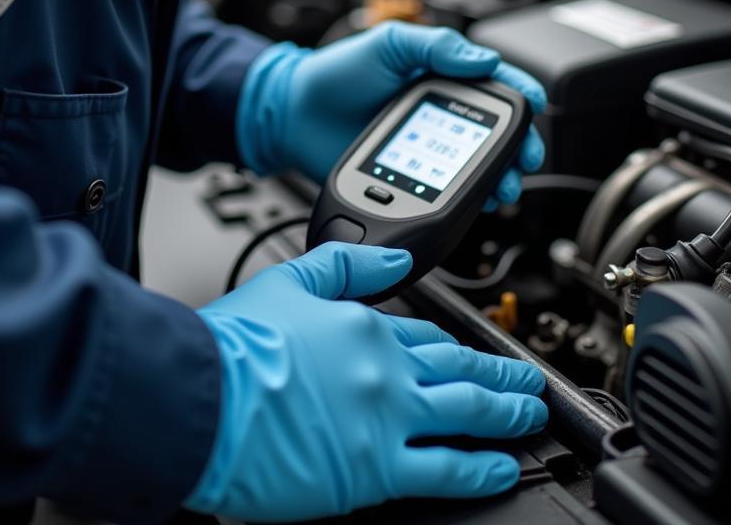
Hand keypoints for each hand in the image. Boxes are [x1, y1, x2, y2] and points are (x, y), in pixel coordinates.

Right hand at [186, 242, 546, 521]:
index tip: (473, 353)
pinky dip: (483, 469)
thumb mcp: (291, 278)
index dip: (454, 346)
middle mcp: (387, 370)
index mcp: (366, 325)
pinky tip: (503, 467)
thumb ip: (351, 261)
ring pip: (467, 416)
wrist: (200, 396)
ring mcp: (387, 420)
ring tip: (530, 417)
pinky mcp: (376, 470)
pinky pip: (447, 470)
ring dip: (506, 415)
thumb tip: (397, 259)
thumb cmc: (234, 344)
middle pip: (460, 373)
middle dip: (502, 378)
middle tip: (529, 384)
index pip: (425, 335)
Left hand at [236, 22, 545, 203]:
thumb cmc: (336, 73)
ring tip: (506, 186)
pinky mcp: (412, 175)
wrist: (294, 115)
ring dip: (501, 175)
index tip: (534, 104)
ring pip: (479, 163)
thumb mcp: (387, 46)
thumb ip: (433, 47)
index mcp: (440, 73)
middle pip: (496, 130)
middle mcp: (439, 111)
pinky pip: (448, 188)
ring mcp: (428, 146)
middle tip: (527, 157)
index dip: (520, 92)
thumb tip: (482, 60)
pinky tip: (480, 200)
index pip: (493, 81)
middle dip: (520, 145)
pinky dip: (470, 197)